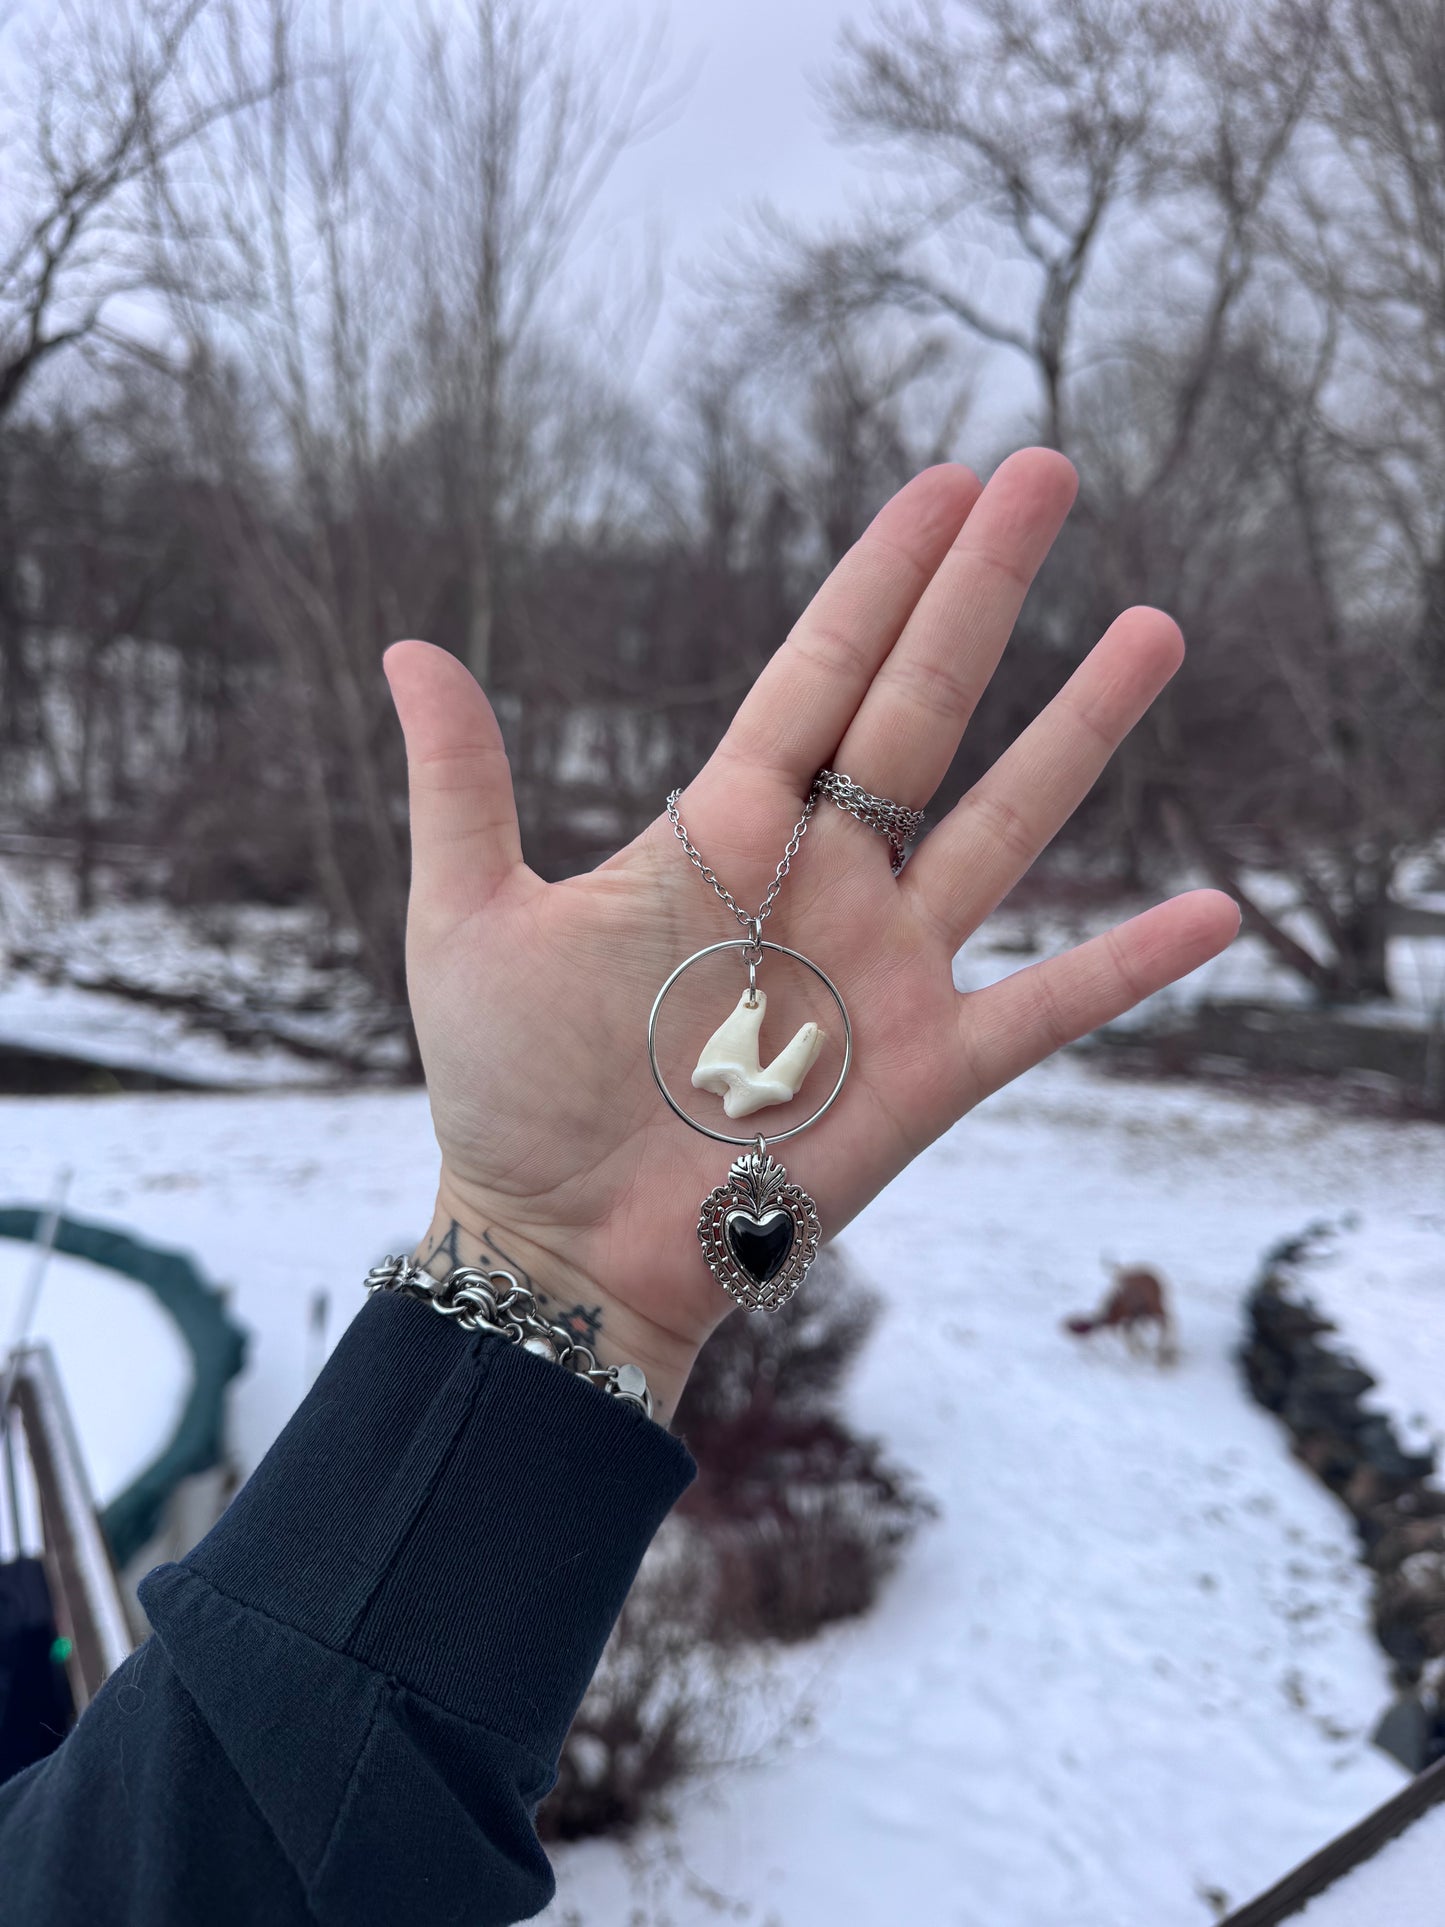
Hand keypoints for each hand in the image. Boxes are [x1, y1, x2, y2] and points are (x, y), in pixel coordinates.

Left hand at [384, 452, 1237, 1421]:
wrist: (561, 1243)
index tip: (940, 483)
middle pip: (924, 711)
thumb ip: (464, 786)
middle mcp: (823, 881)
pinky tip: (1216, 910)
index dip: (879, 580)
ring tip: (1153, 628)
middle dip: (982, 593)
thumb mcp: (467, 921)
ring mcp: (888, 971)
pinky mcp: (931, 1071)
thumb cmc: (508, 1091)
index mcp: (724, 831)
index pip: (819, 673)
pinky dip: (1131, 965)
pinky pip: (1050, 1007)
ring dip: (1080, 732)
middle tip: (1048, 472)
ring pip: (1006, 828)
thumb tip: (409, 649)